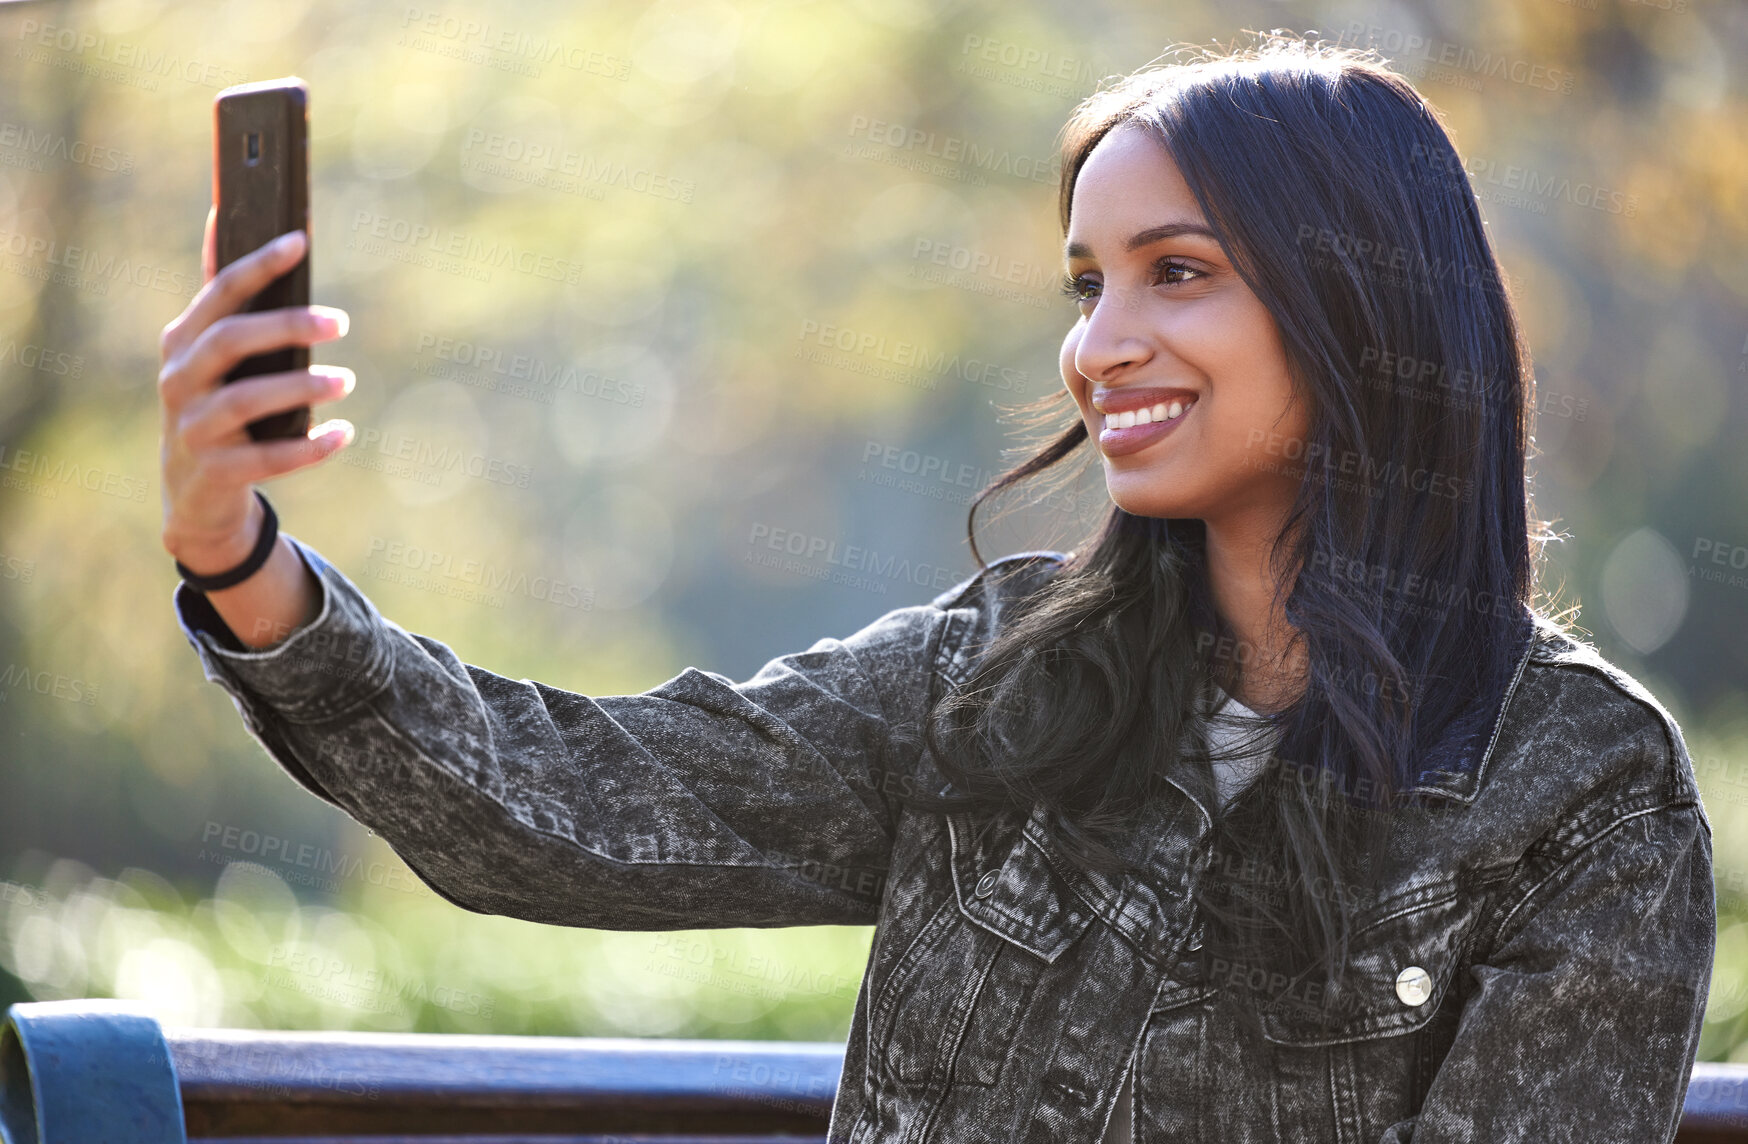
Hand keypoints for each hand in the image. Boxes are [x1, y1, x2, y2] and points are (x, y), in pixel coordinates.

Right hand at [159, 207, 353, 573]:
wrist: (194, 491)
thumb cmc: (215, 402)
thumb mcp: (210, 351)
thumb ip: (222, 294)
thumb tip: (220, 212)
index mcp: (183, 340)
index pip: (219, 291)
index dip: (259, 264)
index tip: (300, 241)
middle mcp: (179, 379)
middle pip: (230, 340)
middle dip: (287, 326)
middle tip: (341, 322)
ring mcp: (192, 428)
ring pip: (244, 400)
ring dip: (301, 387)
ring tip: (345, 380)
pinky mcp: (215, 472)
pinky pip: (265, 458)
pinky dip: (307, 447)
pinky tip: (343, 434)